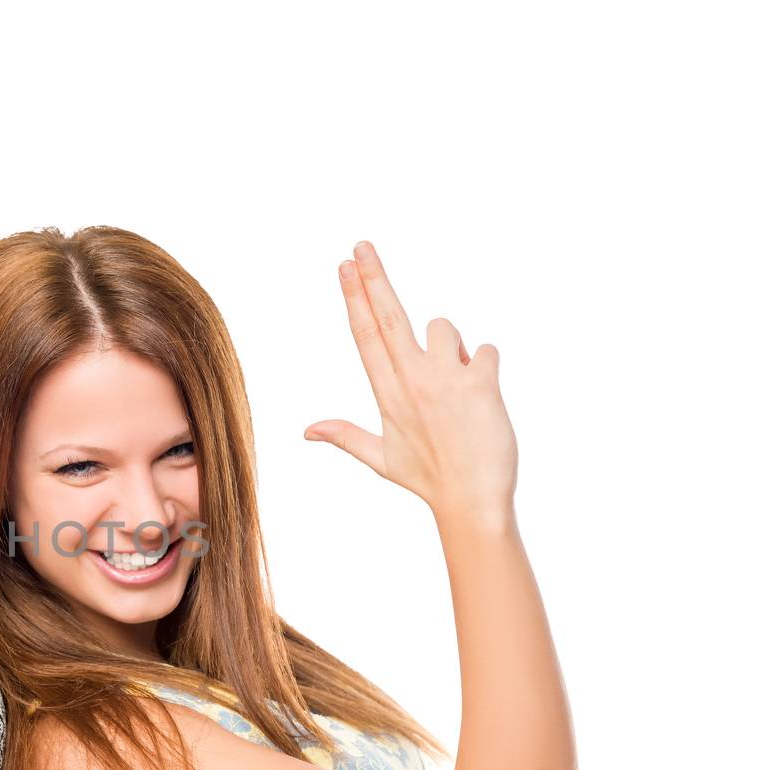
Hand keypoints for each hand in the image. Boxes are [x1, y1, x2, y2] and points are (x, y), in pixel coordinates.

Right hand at [305, 241, 517, 521]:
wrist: (472, 501)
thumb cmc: (430, 480)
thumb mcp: (381, 460)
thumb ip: (345, 437)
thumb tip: (307, 431)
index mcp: (387, 394)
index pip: (365, 336)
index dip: (355, 298)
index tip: (345, 268)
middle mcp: (410, 381)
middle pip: (388, 317)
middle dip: (374, 278)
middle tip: (361, 246)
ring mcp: (443, 380)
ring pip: (445, 329)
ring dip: (453, 348)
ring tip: (457, 389)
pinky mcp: (477, 384)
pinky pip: (484, 351)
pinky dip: (485, 369)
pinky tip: (483, 400)